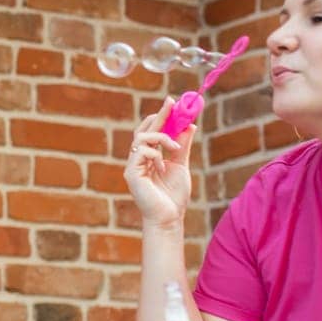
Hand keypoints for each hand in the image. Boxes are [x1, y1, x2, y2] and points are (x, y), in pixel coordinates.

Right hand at [125, 96, 193, 228]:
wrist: (169, 217)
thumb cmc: (173, 195)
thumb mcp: (181, 165)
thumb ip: (182, 146)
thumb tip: (190, 125)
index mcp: (149, 157)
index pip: (152, 131)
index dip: (162, 116)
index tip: (173, 103)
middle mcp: (139, 159)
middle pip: (144, 129)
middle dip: (158, 116)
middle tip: (171, 104)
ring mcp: (133, 166)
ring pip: (141, 138)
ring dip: (161, 136)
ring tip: (175, 146)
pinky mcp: (132, 174)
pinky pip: (141, 152)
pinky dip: (155, 152)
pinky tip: (164, 164)